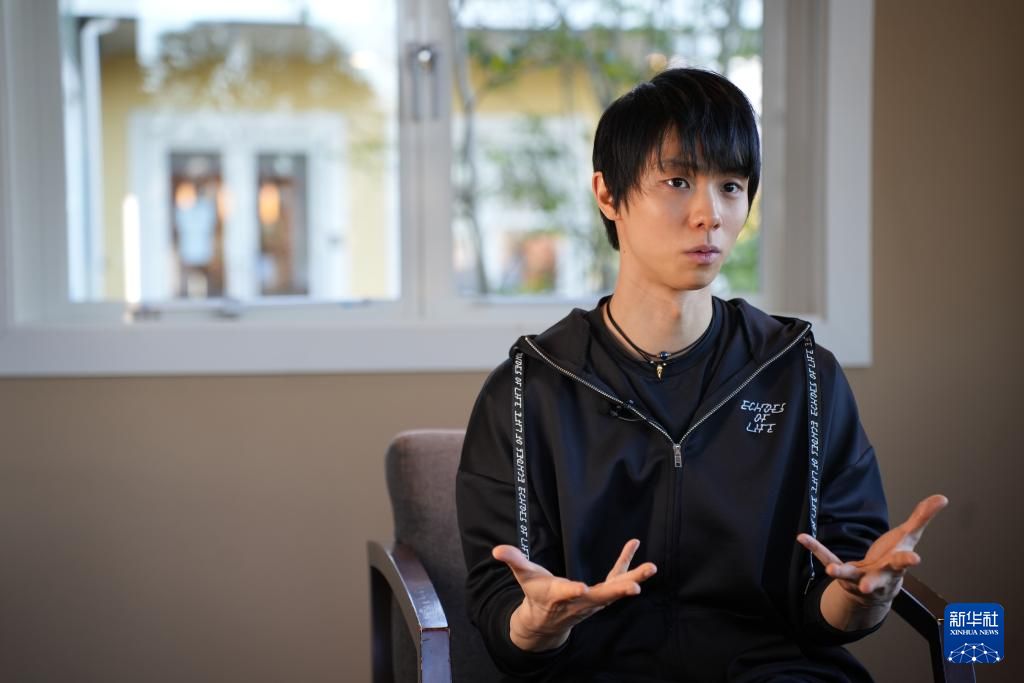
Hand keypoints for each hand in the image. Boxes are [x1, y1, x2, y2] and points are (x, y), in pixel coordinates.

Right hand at [492, 539, 656, 651]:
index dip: (572, 591)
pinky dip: (626, 564)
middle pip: (601, 596)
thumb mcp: (523, 577)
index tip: (581, 588)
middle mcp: (579, 600)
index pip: (565, 594)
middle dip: (618, 590)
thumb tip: (497, 550)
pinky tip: (634, 544)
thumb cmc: (536, 594)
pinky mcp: (601, 594)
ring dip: (633, 579)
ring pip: (615, 590)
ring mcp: (593, 599)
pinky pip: (616, 578)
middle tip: (636, 587)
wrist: (547, 621)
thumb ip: (514, 560)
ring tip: (652, 567)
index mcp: (558, 596)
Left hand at [797, 494, 948, 607]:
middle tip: (867, 586)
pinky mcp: (843, 573)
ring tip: (831, 571)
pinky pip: (828, 559)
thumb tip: (942, 498)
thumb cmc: (894, 560)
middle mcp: (878, 574)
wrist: (878, 589)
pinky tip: (803, 538)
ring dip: (840, 573)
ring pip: (850, 576)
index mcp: (896, 564)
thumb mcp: (908, 538)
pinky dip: (816, 549)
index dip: (909, 561)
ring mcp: (859, 576)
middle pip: (879, 577)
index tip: (916, 560)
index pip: (904, 563)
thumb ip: (922, 518)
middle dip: (874, 581)